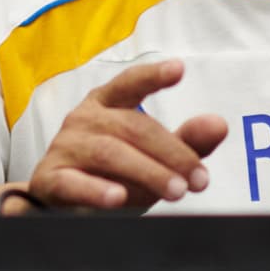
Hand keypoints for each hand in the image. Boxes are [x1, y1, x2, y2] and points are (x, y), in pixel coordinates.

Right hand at [28, 60, 227, 209]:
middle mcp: (85, 118)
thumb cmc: (115, 169)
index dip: (153, 75)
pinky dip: (96, 191)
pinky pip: (73, 183)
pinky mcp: (49, 179)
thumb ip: (185, 140)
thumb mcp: (153, 155)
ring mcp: (65, 146)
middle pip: (133, 127)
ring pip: (109, 153)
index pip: (130, 83)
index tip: (179, 69)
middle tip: (198, 179)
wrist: (63, 202)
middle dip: (171, 153)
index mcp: (108, 102)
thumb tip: (219, 125)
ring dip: (147, 172)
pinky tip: (117, 198)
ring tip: (177, 191)